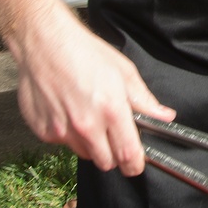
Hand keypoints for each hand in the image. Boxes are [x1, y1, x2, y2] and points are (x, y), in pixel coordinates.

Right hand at [11, 3, 175, 175]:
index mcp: (111, 110)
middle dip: (112, 154)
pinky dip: (67, 133)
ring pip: (83, 153)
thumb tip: (164, 116)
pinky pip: (62, 143)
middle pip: (106, 162)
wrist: (44, 42)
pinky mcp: (43, 130)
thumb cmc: (84, 52)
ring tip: (87, 115)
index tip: (136, 164)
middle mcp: (86, 125)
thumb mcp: (123, 72)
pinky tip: (67, 110)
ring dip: (89, 143)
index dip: (135, 165)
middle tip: (111, 134)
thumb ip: (144, 100)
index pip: (128, 156)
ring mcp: (62, 130)